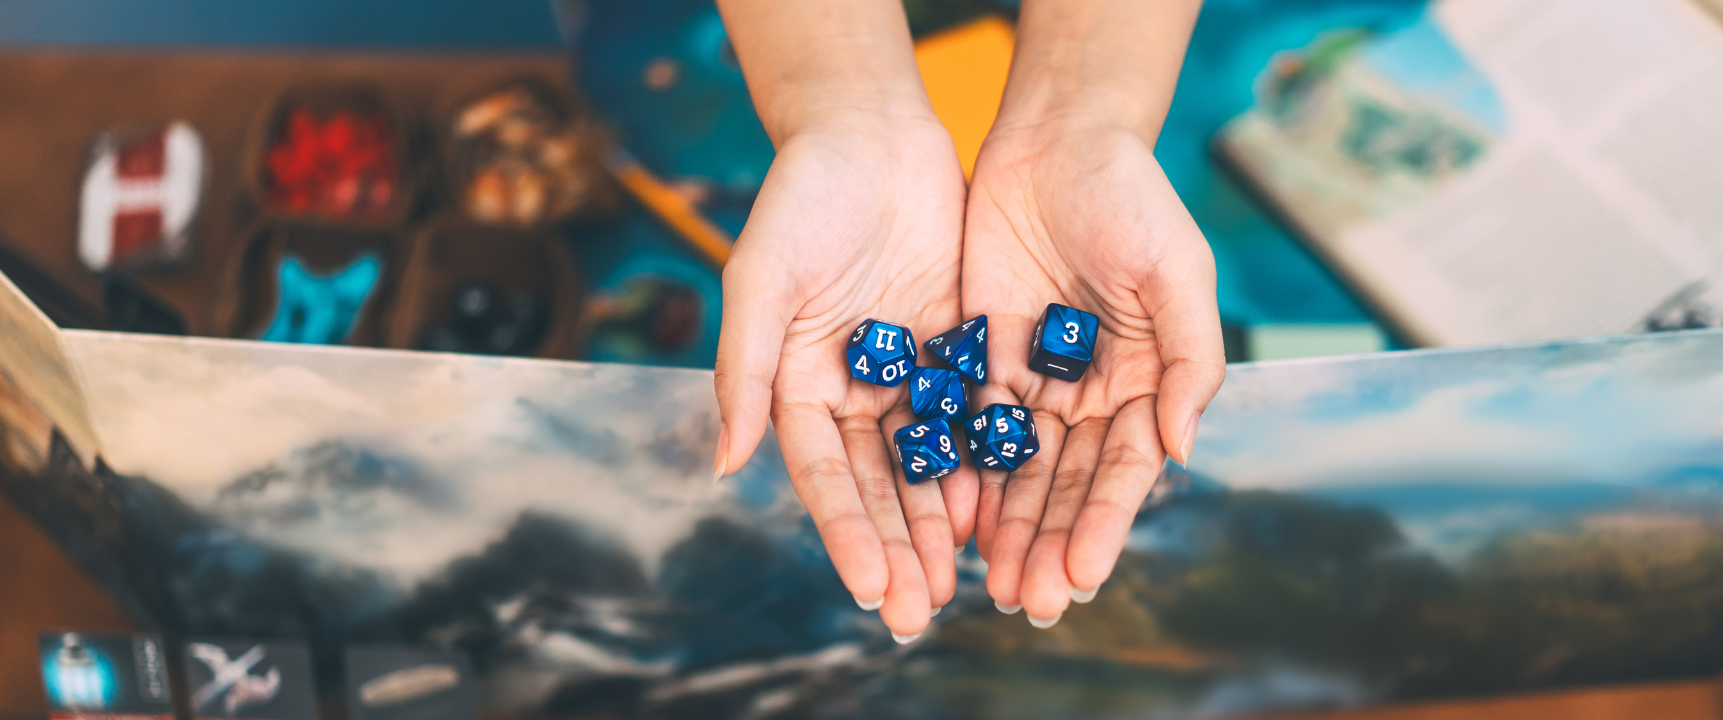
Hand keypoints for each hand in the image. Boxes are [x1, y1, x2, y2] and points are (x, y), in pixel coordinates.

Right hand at [713, 114, 976, 638]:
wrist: (870, 132)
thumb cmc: (802, 198)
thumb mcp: (762, 279)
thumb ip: (744, 371)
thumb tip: (723, 465)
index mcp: (794, 383)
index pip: (822, 477)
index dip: (845, 533)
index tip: (869, 588)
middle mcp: (848, 389)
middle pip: (875, 485)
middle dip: (896, 549)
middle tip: (918, 613)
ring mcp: (902, 372)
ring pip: (925, 463)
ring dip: (939, 525)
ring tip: (961, 584)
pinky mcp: (953, 348)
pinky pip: (969, 418)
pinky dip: (981, 465)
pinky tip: (998, 513)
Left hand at [963, 119, 1224, 626]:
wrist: (1057, 137)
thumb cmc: (1132, 198)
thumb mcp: (1177, 271)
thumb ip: (1188, 358)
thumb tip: (1182, 449)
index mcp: (1146, 381)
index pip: (1123, 470)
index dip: (1103, 524)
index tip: (1082, 576)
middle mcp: (1091, 393)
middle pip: (1066, 484)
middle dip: (1049, 543)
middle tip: (1027, 601)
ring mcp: (1035, 379)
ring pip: (1017, 470)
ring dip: (1006, 527)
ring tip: (988, 583)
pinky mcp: (981, 356)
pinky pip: (968, 427)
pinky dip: (961, 473)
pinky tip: (948, 519)